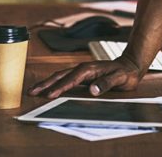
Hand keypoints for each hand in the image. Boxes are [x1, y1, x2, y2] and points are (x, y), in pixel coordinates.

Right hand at [27, 55, 142, 99]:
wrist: (130, 66)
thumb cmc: (125, 73)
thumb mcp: (119, 78)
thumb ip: (106, 83)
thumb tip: (92, 89)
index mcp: (89, 69)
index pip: (71, 79)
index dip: (60, 87)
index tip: (49, 95)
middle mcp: (83, 68)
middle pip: (60, 76)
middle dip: (46, 84)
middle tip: (32, 92)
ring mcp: (81, 71)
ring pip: (60, 76)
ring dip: (47, 83)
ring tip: (34, 90)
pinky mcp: (82, 76)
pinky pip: (65, 79)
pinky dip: (54, 83)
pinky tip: (49, 88)